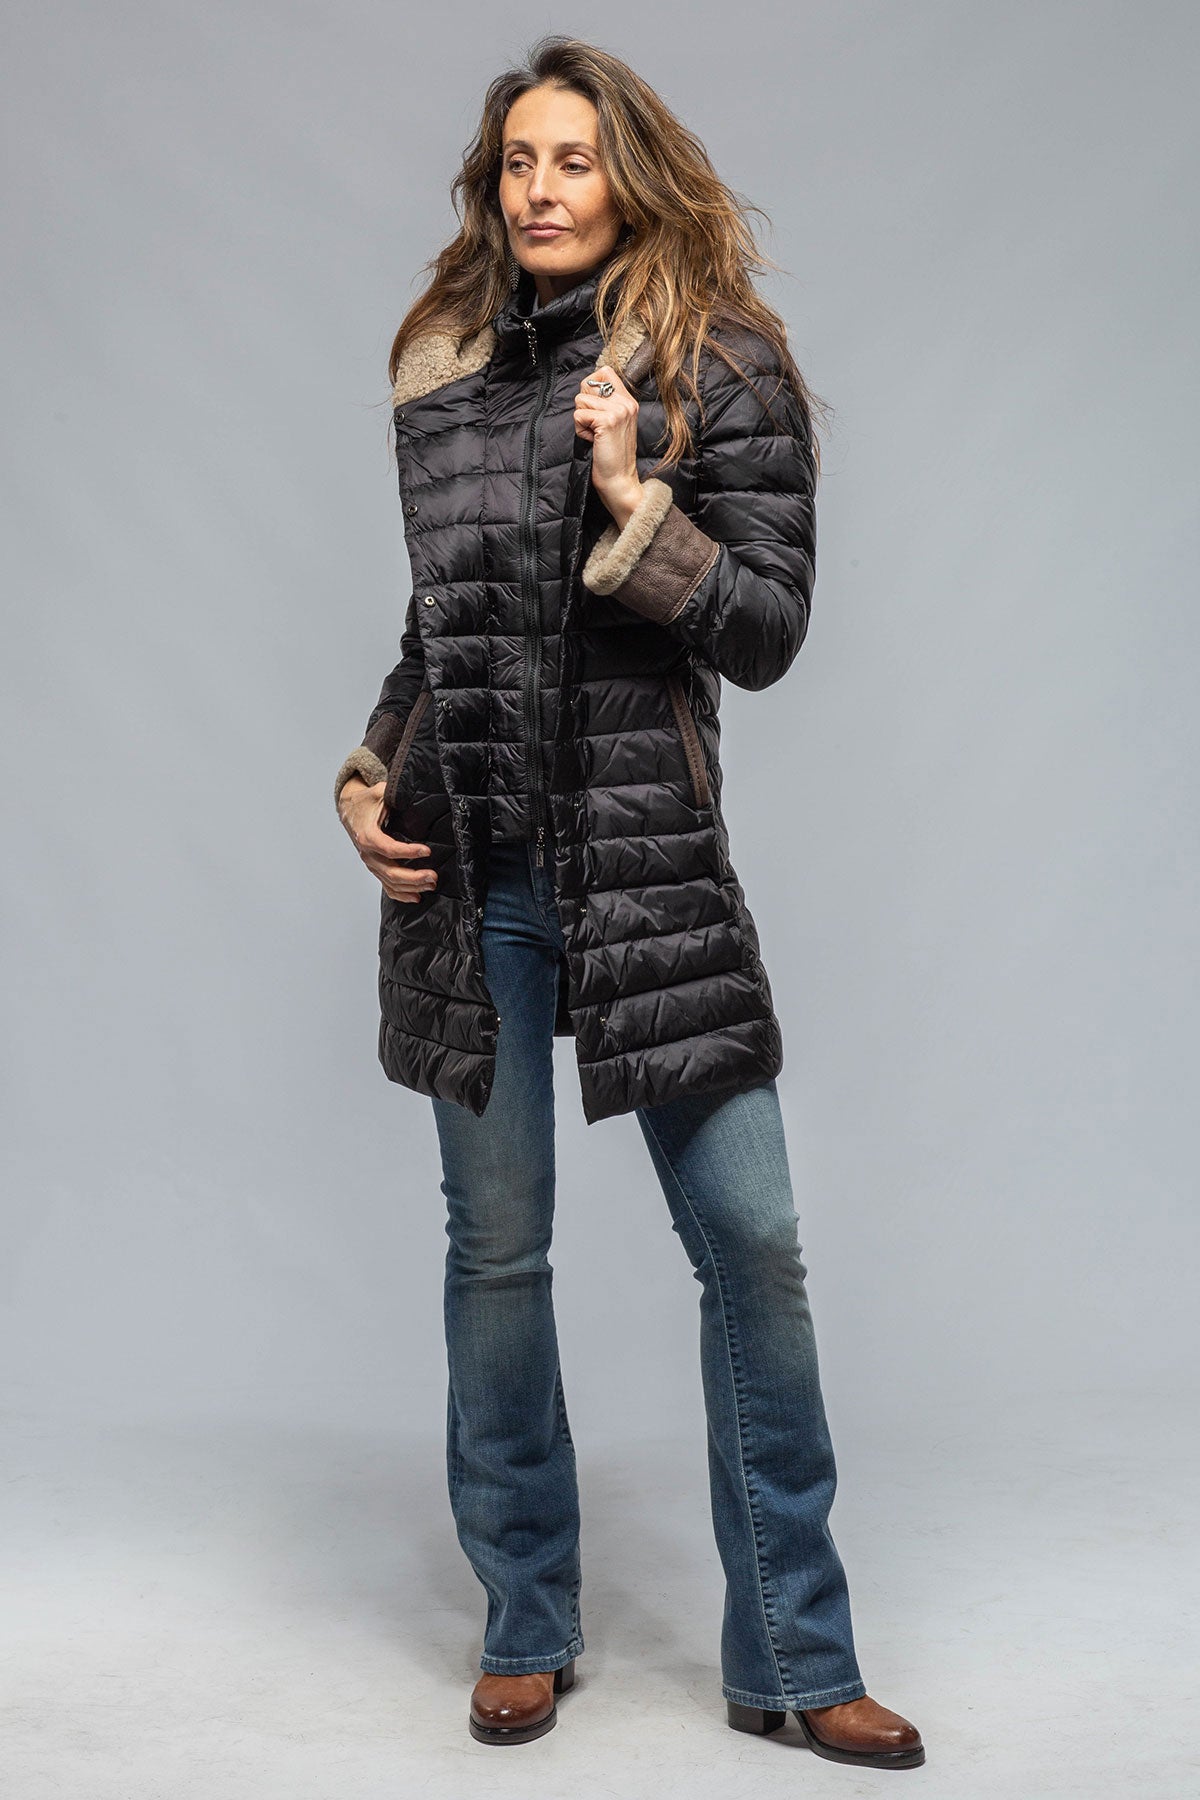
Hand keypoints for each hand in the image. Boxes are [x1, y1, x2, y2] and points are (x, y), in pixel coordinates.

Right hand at [337, 775, 437, 903]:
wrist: (350, 810)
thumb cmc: (366, 802)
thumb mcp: (380, 793)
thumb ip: (394, 794)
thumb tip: (412, 794)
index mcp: (368, 836)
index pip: (389, 849)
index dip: (409, 852)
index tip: (427, 851)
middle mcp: (368, 854)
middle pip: (391, 872)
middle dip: (414, 877)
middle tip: (433, 875)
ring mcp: (371, 864)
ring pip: (391, 882)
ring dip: (412, 886)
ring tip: (431, 884)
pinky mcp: (376, 868)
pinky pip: (387, 887)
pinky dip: (401, 894)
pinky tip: (416, 896)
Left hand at [574, 364, 642, 526]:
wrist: (619, 480)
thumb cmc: (612, 455)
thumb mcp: (613, 424)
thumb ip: (605, 404)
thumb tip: (587, 386)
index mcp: (629, 401)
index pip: (604, 372)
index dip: (591, 388)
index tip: (595, 411)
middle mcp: (626, 403)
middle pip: (589, 384)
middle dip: (584, 406)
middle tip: (595, 427)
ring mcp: (618, 411)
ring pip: (581, 400)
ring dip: (582, 421)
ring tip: (595, 436)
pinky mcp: (607, 421)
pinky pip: (579, 415)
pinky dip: (580, 431)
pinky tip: (593, 441)